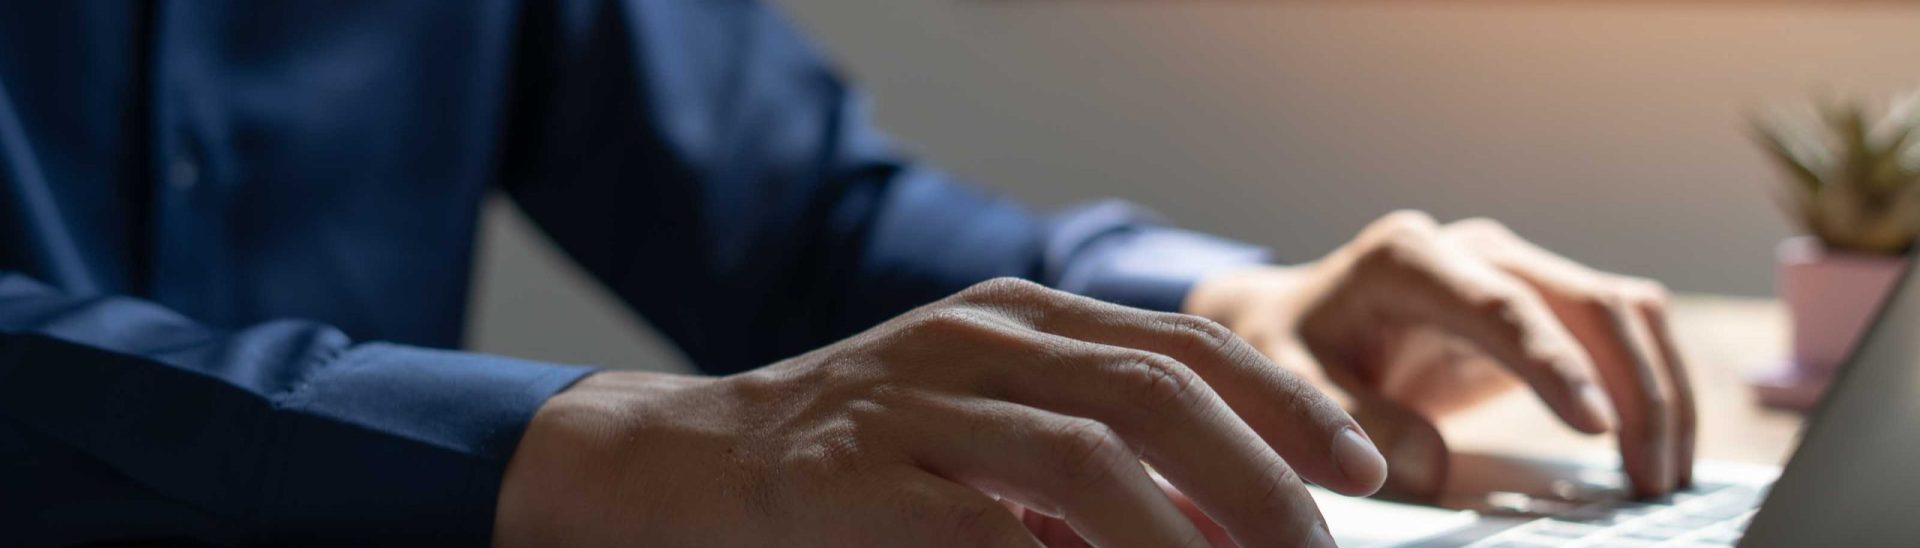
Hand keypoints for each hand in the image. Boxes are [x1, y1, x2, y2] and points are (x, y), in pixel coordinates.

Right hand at [495, 278, 1384, 546]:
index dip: (1284, 402)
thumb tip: (1226, 523)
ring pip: (1083, 458)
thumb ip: (1090, 460)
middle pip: (1151, 388)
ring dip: (1181, 536)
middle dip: (1257, 474)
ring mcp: (909, 409)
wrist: (684, 468)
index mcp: (1013, 320)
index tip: (1363, 466)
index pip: (1179, 342)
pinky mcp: (855, 485)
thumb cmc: (857, 460)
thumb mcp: (980, 429)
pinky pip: (983, 533)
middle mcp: (970, 344)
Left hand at [1186, 211, 1695, 499]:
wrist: (1291, 325)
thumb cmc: (1287, 352)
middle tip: (1649, 479)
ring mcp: (1516, 272)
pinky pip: (1623, 333)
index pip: (1500, 305)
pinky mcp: (1543, 306)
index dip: (1554, 362)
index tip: (1595, 426)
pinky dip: (1652, 385)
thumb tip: (1427, 468)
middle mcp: (1474, 250)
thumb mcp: (1288, 385)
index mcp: (1406, 258)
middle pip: (1586, 303)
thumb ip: (1347, 420)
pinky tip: (1656, 448)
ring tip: (1661, 475)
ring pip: (1624, 311)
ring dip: (1658, 389)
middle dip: (1632, 389)